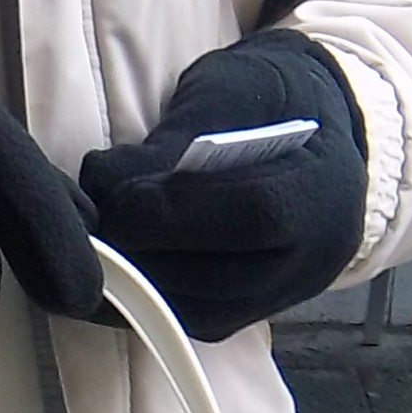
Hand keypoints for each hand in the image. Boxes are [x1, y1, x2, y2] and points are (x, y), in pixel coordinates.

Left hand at [80, 31, 367, 341]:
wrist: (320, 129)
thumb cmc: (270, 97)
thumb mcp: (228, 91)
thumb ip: (173, 141)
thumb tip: (101, 182)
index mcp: (323, 190)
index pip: (253, 216)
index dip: (174, 212)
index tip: (114, 192)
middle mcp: (315, 258)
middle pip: (222, 278)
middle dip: (141, 252)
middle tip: (87, 223)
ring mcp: (285, 295)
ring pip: (202, 313)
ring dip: (134, 285)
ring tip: (90, 245)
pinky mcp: (252, 314)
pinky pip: (194, 321)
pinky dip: (144, 301)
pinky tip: (110, 269)